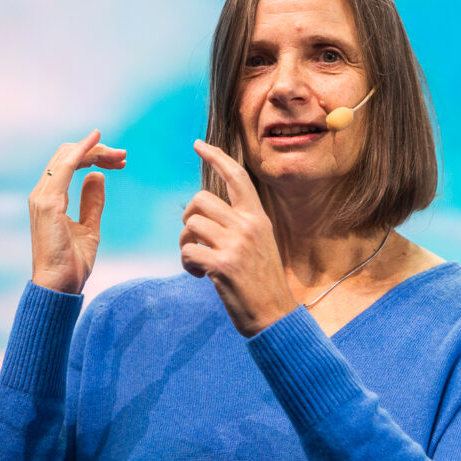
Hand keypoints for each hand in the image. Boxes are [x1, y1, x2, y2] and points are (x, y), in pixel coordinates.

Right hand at [29, 129, 126, 294]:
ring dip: (95, 150)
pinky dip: (81, 151)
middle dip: (97, 151)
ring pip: (67, 157)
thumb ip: (92, 202)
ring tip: (120, 155)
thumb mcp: (89, 227)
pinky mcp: (48, 203)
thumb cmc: (71, 263)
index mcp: (50, 199)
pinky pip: (65, 167)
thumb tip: (97, 177)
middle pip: (68, 156)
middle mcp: (42, 194)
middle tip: (123, 156)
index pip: (68, 165)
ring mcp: (43, 197)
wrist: (59, 286)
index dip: (93, 157)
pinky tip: (97, 142)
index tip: (119, 162)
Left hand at [180, 139, 296, 336]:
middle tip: (193, 238)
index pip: (237, 177)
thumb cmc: (263, 282)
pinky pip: (188, 251)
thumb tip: (206, 213)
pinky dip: (186, 263)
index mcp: (258, 218)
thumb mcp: (261, 244)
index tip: (198, 144)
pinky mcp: (223, 265)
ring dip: (184, 243)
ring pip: (190, 225)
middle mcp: (248, 226)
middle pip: (201, 199)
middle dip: (188, 217)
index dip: (216, 156)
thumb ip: (239, 224)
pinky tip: (198, 275)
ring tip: (196, 260)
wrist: (275, 316)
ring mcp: (236, 244)